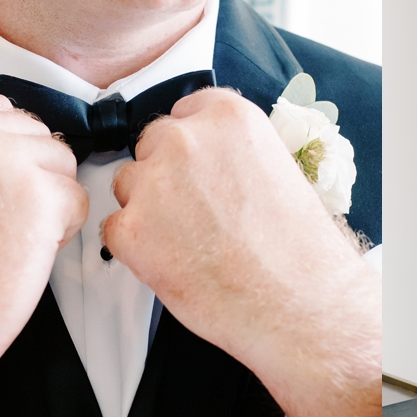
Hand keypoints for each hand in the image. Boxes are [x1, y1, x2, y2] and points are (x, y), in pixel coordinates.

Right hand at [0, 94, 87, 416]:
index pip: (3, 110)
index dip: (15, 153)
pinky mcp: (40, 191)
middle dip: (37, 177)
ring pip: (64, 164)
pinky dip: (65, 229)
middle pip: (40, 135)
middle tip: (5, 220)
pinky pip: (79, 199)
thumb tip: (19, 138)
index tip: (0, 188)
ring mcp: (3, 159)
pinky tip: (29, 248)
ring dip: (53, 201)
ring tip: (14, 234)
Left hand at [104, 88, 379, 416]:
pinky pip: (116, 230)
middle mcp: (184, 140)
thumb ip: (234, 155)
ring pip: (129, 187)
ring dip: (149, 212)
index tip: (204, 172)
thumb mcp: (280, 173)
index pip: (187, 111)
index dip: (193, 147)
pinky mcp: (128, 230)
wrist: (299, 306)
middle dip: (168, 177)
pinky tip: (179, 267)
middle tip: (198, 217)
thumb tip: (211, 166)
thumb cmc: (300, 252)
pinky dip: (138, 251)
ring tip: (193, 247)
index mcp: (229, 117)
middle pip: (152, 145)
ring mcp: (151, 184)